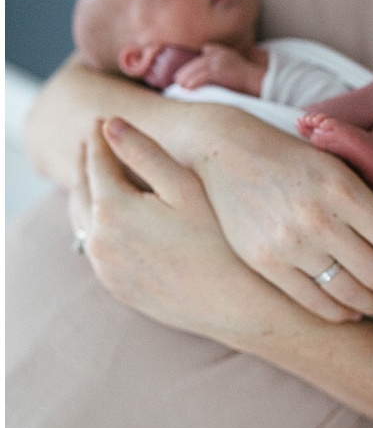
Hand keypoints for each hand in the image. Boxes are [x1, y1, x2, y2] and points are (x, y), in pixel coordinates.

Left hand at [69, 117, 293, 342]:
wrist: (235, 307)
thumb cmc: (221, 244)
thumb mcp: (187, 189)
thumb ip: (145, 152)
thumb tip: (109, 123)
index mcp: (112, 207)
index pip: (96, 159)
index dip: (100, 136)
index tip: (103, 120)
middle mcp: (98, 238)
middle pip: (81, 188)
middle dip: (87, 162)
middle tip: (94, 142)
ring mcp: (104, 267)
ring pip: (82, 220)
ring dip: (88, 195)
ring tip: (99, 178)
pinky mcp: (116, 287)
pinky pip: (96, 249)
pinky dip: (97, 227)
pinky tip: (113, 220)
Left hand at [174, 43, 265, 94]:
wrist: (258, 81)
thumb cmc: (248, 78)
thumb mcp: (236, 65)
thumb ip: (224, 63)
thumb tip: (211, 71)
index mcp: (223, 51)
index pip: (206, 50)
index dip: (196, 61)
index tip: (189, 69)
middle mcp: (218, 54)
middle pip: (197, 61)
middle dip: (186, 71)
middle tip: (178, 79)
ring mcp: (218, 62)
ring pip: (196, 69)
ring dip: (186, 78)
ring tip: (180, 85)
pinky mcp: (218, 71)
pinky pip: (201, 76)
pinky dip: (193, 82)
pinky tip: (188, 88)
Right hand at [187, 105, 372, 320]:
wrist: (227, 151)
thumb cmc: (298, 159)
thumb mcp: (346, 168)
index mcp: (345, 191)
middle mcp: (318, 219)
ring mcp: (289, 244)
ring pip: (349, 294)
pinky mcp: (265, 262)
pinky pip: (313, 302)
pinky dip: (341, 312)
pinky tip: (353, 310)